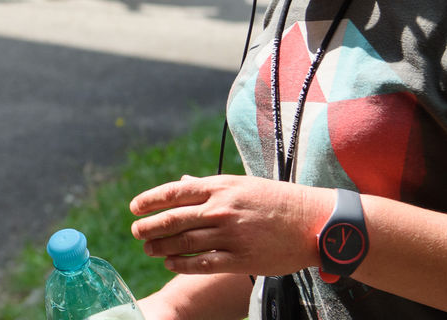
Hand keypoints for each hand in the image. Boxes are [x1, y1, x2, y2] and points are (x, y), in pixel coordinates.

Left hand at [130, 174, 323, 276]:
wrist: (312, 220)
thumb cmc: (275, 200)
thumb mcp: (240, 185)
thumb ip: (208, 187)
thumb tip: (182, 183)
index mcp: (220, 187)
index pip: (174, 192)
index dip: (149, 200)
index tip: (134, 208)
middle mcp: (221, 209)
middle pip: (173, 219)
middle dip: (149, 227)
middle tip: (136, 232)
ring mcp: (230, 234)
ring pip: (184, 242)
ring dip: (161, 247)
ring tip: (149, 249)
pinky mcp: (240, 258)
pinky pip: (202, 263)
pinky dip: (182, 264)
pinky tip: (171, 264)